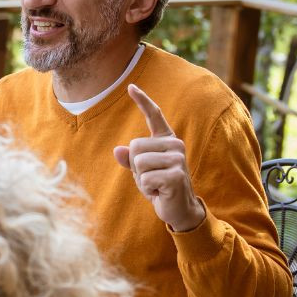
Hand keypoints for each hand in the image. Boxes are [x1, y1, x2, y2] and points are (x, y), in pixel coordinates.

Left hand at [114, 85, 205, 231]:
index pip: (154, 116)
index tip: (131, 87)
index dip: (142, 101)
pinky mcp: (176, 174)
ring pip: (138, 162)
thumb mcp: (141, 171)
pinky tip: (160, 191)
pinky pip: (145, 178)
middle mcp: (175, 144)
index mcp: (166, 140)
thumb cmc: (159, 186)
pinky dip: (146, 188)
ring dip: (141, 179)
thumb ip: (130, 160)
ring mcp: (178, 158)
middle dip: (135, 166)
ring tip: (155, 184)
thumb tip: (118, 150)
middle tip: (150, 177)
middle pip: (134, 146)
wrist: (179, 209)